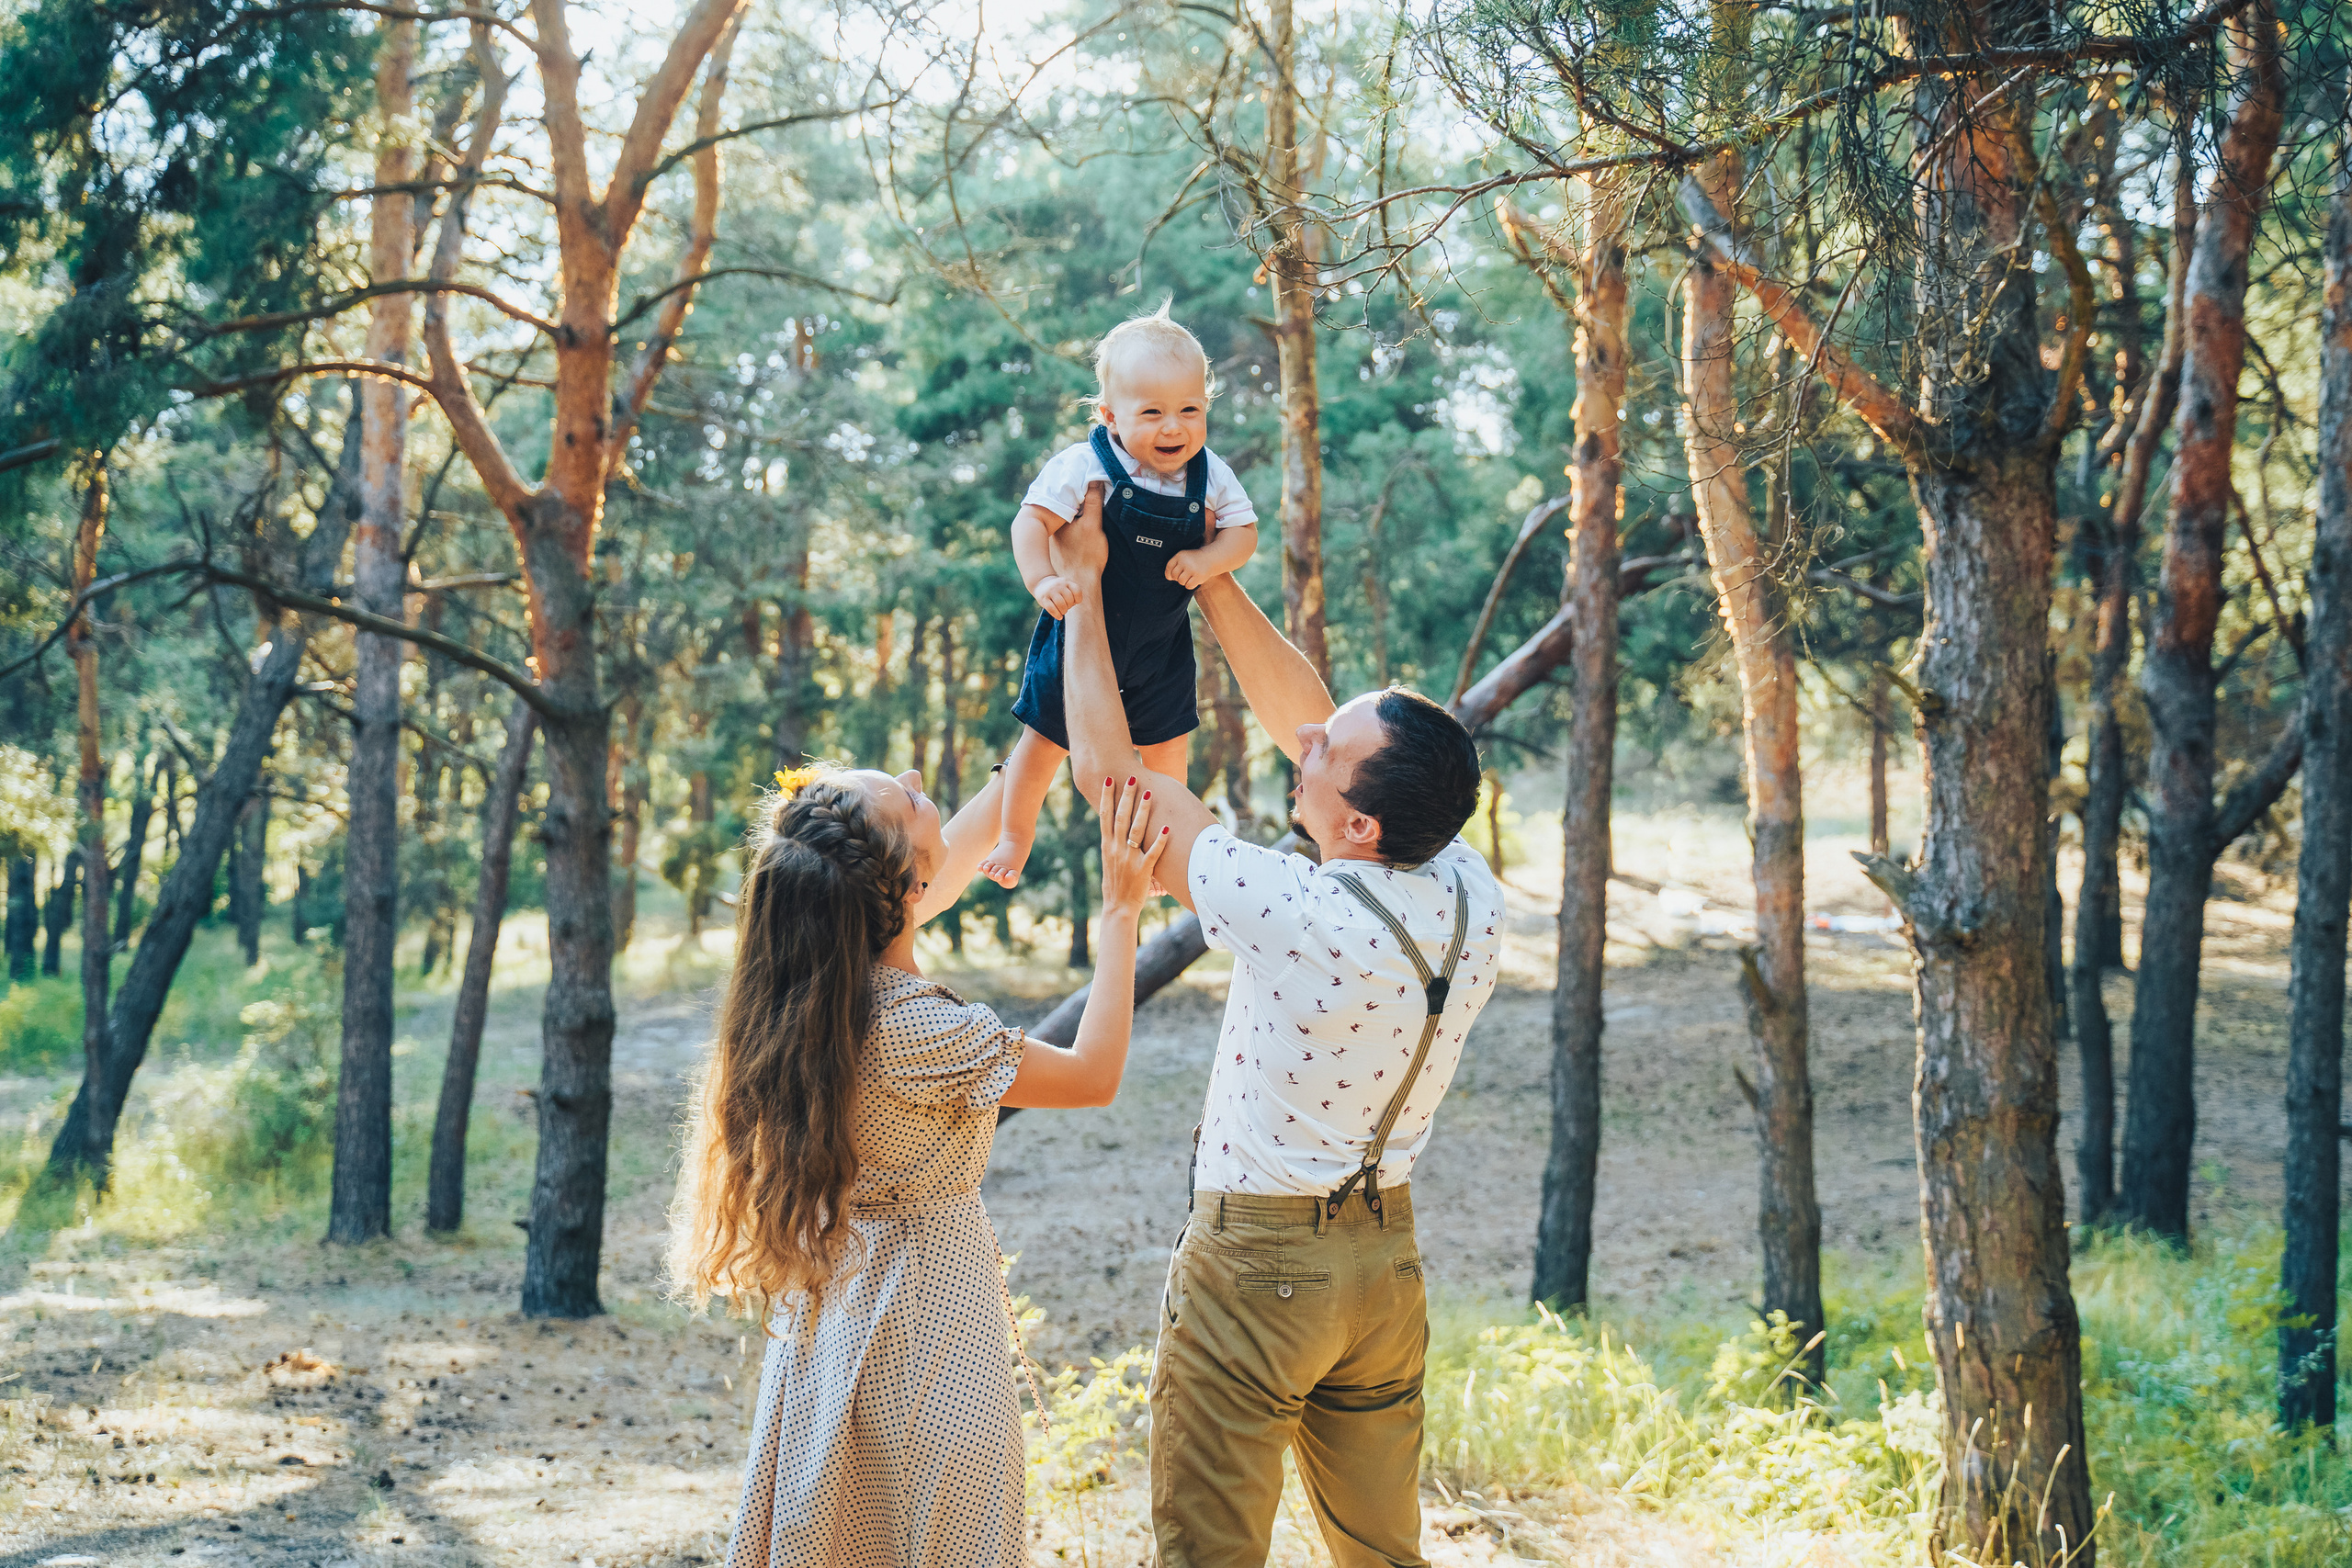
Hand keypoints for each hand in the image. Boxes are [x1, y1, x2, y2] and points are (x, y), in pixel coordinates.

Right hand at [1031, 574, 1081, 619]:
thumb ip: (1071, 595)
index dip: (1078, 599)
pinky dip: (1057, 615)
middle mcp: (1059, 585)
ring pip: (1061, 604)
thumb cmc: (1057, 590)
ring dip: (1064, 611)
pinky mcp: (1043, 598)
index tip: (1074, 602)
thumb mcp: (1065, 588)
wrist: (1040, 585)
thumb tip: (1071, 605)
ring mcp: (1050, 591)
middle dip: (1069, 606)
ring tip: (1062, 612)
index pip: (1077, 591)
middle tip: (1066, 607)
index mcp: (1066, 582)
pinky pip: (1052, 609)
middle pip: (1069, 599)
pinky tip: (1059, 616)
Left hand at [1050, 482, 1110, 581]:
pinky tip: (1084, 533)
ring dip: (1075, 516)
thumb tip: (1094, 480)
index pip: (1066, 498)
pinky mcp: (1059, 551)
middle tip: (1090, 495)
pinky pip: (1067, 534)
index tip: (1085, 483)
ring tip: (1089, 511)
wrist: (1082, 583)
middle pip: (1065, 510)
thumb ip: (1093, 502)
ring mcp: (1054, 541)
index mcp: (1057, 520)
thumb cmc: (1087, 554)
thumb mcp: (1094, 524)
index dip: (1076, 490)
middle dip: (1076, 503)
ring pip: (1066, 522)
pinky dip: (1074, 529)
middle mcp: (1051, 529)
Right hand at [1096, 775, 1168, 917]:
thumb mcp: (1108, 861)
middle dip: (1127, 797)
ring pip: (1136, 830)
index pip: (1105, 816)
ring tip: (1149, 794)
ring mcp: (1130, 859)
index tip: (1110, 780)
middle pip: (1121, 818)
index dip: (1107, 797)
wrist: (1118, 907)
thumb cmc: (1114, 884)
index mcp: (1107, 846)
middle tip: (1133, 778)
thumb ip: (1112, 844)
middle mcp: (1116, 849)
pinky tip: (1168, 827)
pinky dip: (1161, 840)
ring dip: (1143, 811)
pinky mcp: (1143, 870)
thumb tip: (1113, 828)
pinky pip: (1153, 852)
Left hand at [1164, 549, 1213, 590]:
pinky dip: (1190, 585)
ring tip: (1189, 577)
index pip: (1169, 567)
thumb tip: (1169, 578)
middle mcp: (1185, 562)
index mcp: (1179, 556)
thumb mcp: (1183, 558)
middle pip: (1174, 576)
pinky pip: (1188, 586)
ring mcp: (1192, 569)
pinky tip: (1194, 580)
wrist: (1210, 558)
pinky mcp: (1198, 576)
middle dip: (1178, 578)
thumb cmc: (1193, 560)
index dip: (1169, 573)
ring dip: (1184, 581)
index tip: (1174, 575)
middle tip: (1184, 575)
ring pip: (1181, 581)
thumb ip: (1174, 565)